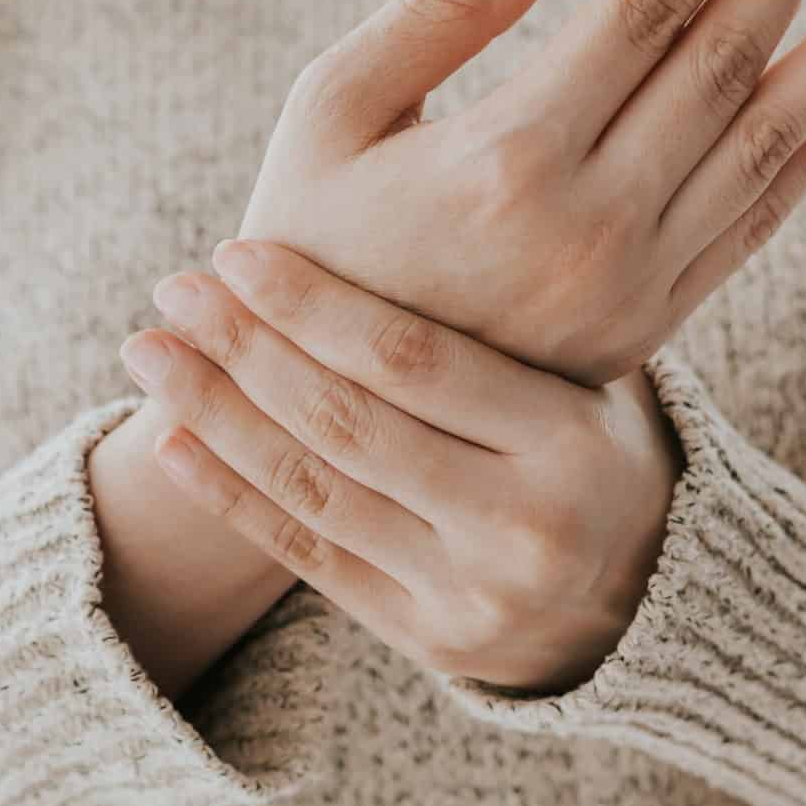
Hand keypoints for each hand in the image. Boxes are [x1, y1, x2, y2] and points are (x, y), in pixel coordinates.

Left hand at [117, 237, 684, 695]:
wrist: (656, 600)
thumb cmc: (595, 444)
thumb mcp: (588, 373)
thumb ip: (505, 309)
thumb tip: (404, 164)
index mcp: (569, 440)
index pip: (415, 361)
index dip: (313, 304)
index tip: (237, 251)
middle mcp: (522, 526)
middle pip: (349, 425)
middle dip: (246, 349)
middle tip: (172, 286)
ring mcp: (472, 593)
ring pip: (316, 492)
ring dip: (216, 416)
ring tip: (149, 353)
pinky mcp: (430, 641)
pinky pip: (309, 559)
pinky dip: (230, 498)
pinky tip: (170, 444)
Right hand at [238, 0, 805, 385]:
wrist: (317, 416)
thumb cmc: (301, 239)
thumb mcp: (327, 110)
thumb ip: (440, 9)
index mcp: (506, 158)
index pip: (644, 14)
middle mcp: (589, 226)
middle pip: (721, 66)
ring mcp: (628, 286)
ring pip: (762, 146)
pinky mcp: (643, 330)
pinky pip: (753, 228)